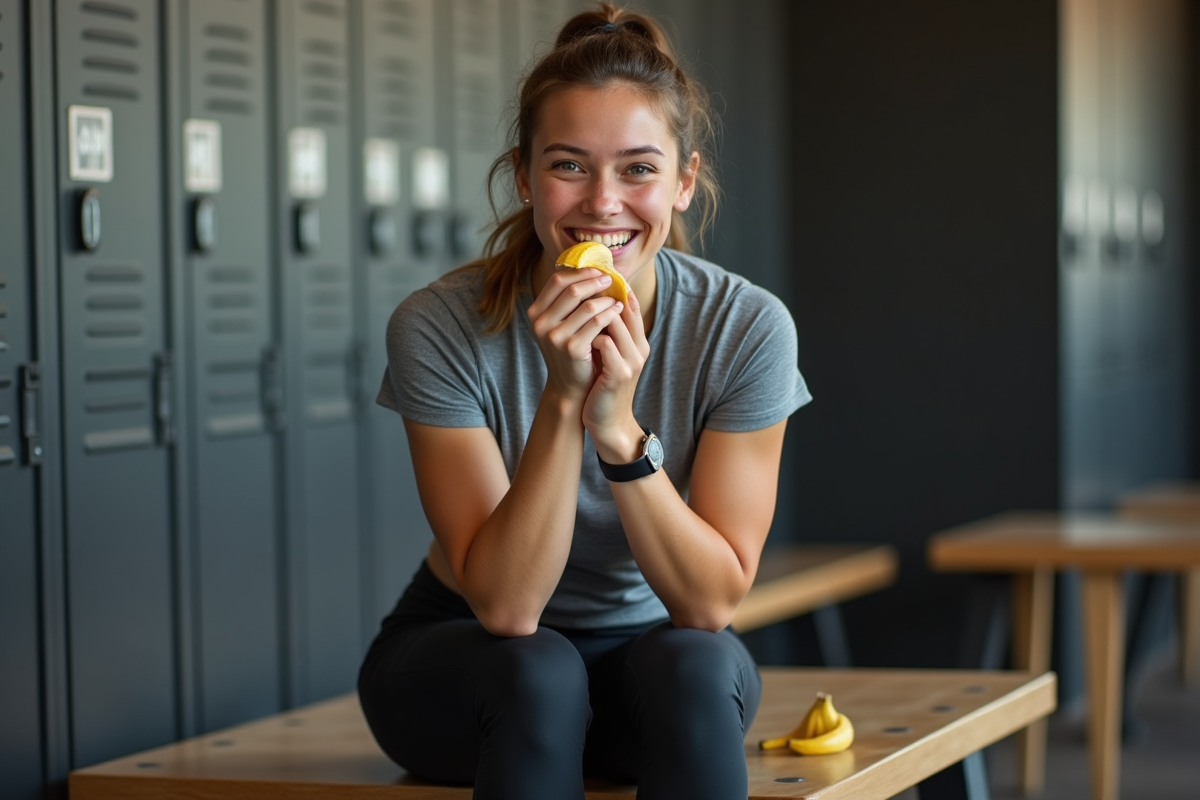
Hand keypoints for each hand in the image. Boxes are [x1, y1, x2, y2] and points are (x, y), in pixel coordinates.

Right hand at [526, 267, 624, 401]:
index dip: (579, 272)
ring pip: (587, 305)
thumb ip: (567, 301)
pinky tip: (618, 311)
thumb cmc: (569, 348)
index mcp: (535, 312)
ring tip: (617, 299)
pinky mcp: (572, 348)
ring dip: (606, 299)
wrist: (569, 384)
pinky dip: (611, 313)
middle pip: (571, 289)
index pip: (557, 280)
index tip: (597, 271)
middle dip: (594, 281)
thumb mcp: (560, 323)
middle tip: (611, 280)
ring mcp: (555, 336)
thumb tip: (590, 270)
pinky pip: (597, 322)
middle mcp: (541, 323)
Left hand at [583, 289, 650, 457]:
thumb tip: (591, 302)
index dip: (610, 288)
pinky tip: (577, 339)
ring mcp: (631, 361)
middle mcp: (639, 348)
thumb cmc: (604, 385)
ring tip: (573, 314)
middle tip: (577, 290)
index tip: (588, 280)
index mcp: (639, 341)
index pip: (630, 303)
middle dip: (598, 297)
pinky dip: (590, 337)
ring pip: (613, 322)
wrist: (608, 421)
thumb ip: (608, 332)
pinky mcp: (619, 374)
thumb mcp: (610, 355)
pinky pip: (605, 344)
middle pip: (622, 307)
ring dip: (591, 315)